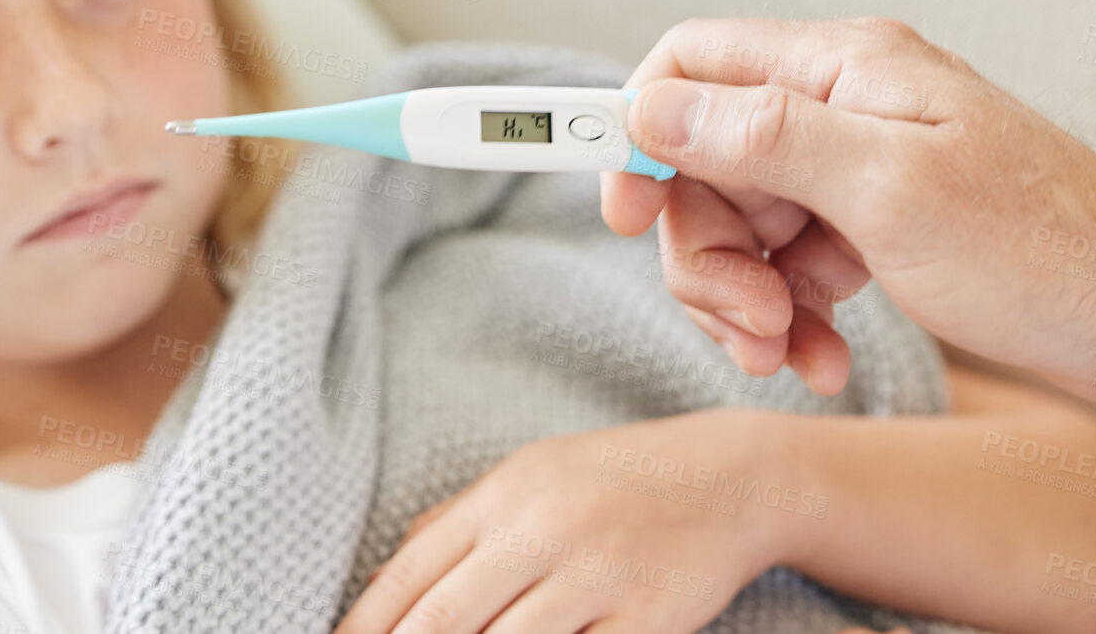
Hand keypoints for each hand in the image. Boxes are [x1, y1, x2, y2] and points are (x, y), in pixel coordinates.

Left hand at [334, 410, 801, 633]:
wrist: (729, 475)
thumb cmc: (613, 479)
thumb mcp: (528, 476)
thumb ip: (456, 522)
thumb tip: (381, 575)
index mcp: (501, 496)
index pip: (410, 572)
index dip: (366, 625)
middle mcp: (539, 531)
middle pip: (445, 619)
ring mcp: (594, 576)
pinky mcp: (647, 619)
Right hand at [599, 16, 1095, 404]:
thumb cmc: (1043, 251)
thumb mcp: (889, 189)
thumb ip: (762, 135)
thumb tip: (651, 106)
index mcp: (843, 69)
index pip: (692, 64)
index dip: (639, 132)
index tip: (623, 211)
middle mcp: (841, 108)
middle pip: (705, 163)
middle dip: (705, 251)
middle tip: (742, 315)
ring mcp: (855, 168)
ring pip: (738, 224)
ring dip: (742, 297)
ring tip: (786, 348)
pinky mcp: (868, 224)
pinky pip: (785, 264)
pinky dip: (785, 316)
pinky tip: (820, 356)